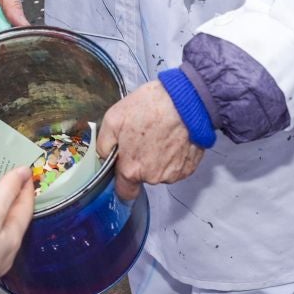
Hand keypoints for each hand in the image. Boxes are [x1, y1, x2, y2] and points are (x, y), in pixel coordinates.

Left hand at [96, 81, 204, 201]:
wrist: (186, 100)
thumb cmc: (150, 107)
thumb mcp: (113, 119)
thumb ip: (103, 144)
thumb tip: (104, 156)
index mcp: (132, 170)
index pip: (124, 193)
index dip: (122, 181)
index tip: (123, 167)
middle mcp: (154, 177)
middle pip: (143, 177)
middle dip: (141, 161)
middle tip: (143, 138)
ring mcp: (174, 173)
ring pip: (161, 172)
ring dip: (159, 158)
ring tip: (160, 134)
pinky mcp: (189, 167)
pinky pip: (177, 166)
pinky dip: (174, 156)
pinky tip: (173, 137)